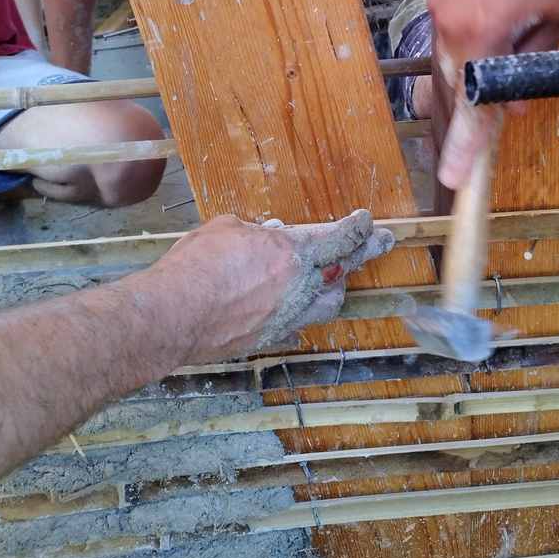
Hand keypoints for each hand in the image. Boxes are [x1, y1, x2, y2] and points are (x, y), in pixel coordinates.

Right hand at [136, 209, 393, 364]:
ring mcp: (289, 316)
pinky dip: (302, 316)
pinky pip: (298, 326)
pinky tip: (298, 313)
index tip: (367, 220)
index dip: (358, 227)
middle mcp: (300, 286)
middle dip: (367, 252)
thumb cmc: (197, 266)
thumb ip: (255, 233)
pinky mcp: (271, 337)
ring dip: (336, 288)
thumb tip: (268, 236)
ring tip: (338, 279)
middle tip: (384, 243)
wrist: (174, 315)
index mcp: (293, 252)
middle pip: (346, 267)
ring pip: (330, 304)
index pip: (341, 237)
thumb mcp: (228, 229)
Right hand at [431, 0, 558, 188]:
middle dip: (471, 110)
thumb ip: (535, 60)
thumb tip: (513, 97)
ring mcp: (438, 7)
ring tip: (504, 49)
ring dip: (474, 69)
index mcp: (482, 39)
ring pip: (451, 59)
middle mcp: (449, 28)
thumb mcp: (558, 11)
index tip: (453, 179)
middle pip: (455, 88)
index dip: (464, 148)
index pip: (472, 109)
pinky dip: (468, 39)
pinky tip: (494, 16)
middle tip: (488, 124)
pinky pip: (449, 30)